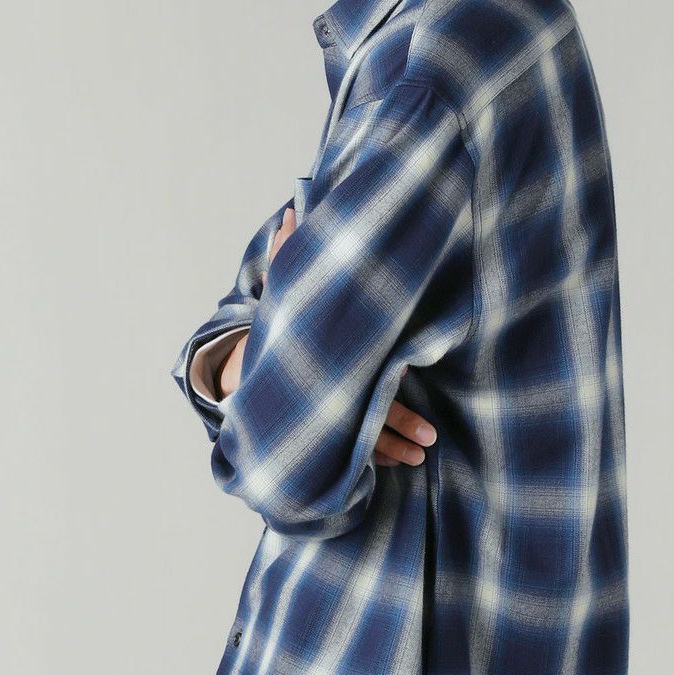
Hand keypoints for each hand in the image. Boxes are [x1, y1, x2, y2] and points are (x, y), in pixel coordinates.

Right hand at [220, 205, 437, 463]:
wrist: (243, 359)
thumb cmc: (277, 322)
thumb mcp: (281, 288)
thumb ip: (290, 254)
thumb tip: (292, 213)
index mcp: (331, 363)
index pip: (370, 390)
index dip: (399, 413)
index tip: (428, 429)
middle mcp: (329, 392)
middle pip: (369, 420)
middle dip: (400, 432)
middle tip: (430, 444)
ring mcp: (324, 412)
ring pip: (361, 440)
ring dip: (392, 449)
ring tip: (420, 457)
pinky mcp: (321, 424)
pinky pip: (350, 448)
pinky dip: (376, 456)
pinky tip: (401, 461)